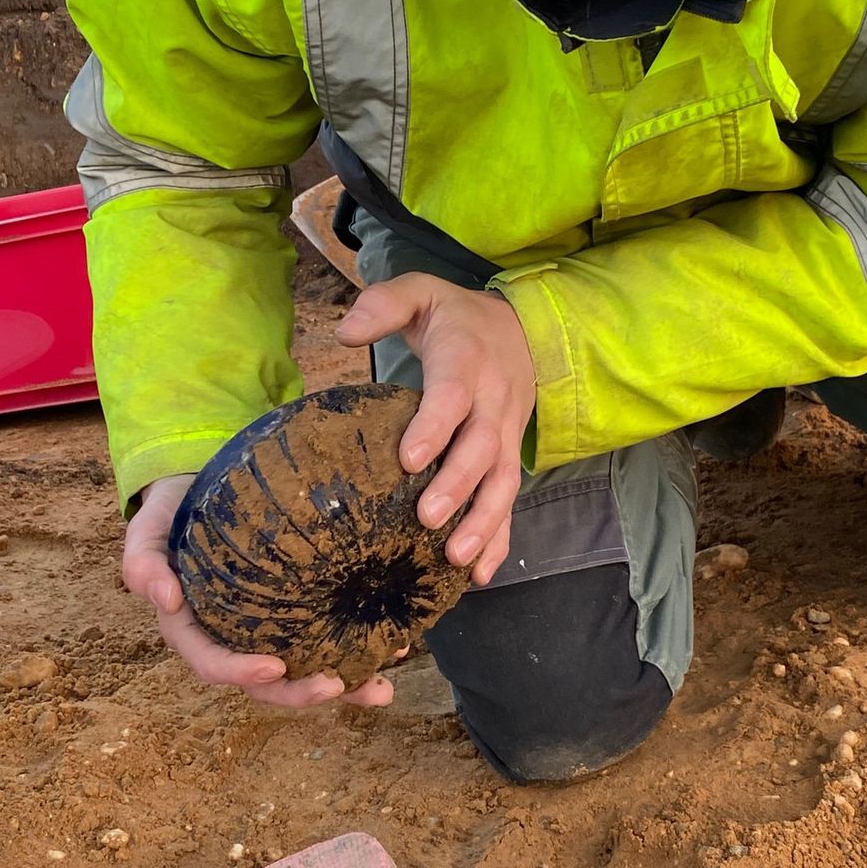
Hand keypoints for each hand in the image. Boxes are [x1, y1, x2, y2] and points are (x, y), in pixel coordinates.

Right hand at [123, 474, 394, 705]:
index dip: (242, 673)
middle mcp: (234, 638)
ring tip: (381, 690)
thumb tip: (161, 599)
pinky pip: (328, 640)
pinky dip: (360, 654)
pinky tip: (394, 650)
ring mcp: (269, 630)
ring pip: (304, 671)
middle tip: (339, 686)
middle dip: (301, 693)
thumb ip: (143, 559)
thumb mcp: (149, 526)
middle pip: (266, 683)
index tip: (275, 668)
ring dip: (344, 687)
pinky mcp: (299, 613)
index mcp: (193, 628)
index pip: (214, 664)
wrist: (206, 484)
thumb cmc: (175, 508)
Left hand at [336, 273, 535, 585]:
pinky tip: (480, 575)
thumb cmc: (456, 319)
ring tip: (457, 559)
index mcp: (466, 363)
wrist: (521, 331)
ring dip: (483, 524)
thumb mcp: (422, 292)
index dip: (435, 426)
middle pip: (482, 449)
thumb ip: (384, 305)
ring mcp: (505, 437)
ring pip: (502, 484)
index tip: (409, 458)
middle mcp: (492, 404)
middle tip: (428, 518)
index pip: (452, 396)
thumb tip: (344, 332)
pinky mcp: (508, 461)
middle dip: (458, 485)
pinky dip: (500, 540)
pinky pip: (510, 504)